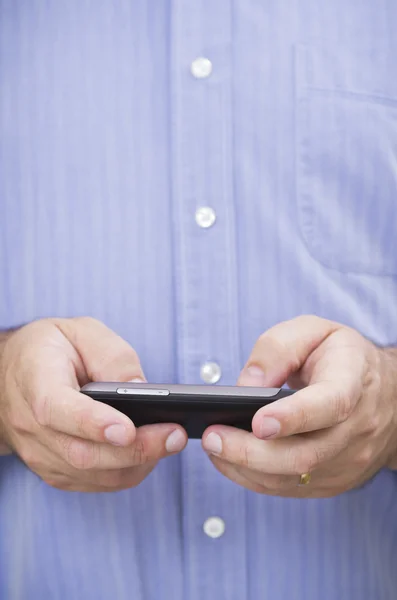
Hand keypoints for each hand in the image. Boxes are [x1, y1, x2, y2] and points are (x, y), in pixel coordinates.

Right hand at [0, 317, 186, 491]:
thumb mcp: (81, 331)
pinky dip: (125, 472)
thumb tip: (140, 386)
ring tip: (170, 441)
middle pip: (82, 452)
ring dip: (137, 464)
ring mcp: (40, 454)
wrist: (13, 375)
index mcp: (35, 382)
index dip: (93, 423)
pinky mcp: (54, 470)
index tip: (128, 428)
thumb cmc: (50, 348)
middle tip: (174, 435)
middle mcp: (31, 425)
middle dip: (135, 449)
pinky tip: (149, 452)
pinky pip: (93, 482)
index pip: (57, 410)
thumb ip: (111, 355)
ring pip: (91, 474)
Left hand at [202, 316, 396, 497]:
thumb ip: (277, 349)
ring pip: (293, 477)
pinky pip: (290, 488)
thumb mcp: (313, 331)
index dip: (294, 417)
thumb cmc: (341, 357)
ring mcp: (348, 460)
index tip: (258, 422)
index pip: (330, 405)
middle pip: (304, 454)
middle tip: (212, 437)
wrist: (386, 394)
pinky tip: (231, 459)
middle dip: (251, 452)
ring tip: (213, 446)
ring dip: (246, 468)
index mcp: (353, 382)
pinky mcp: (335, 480)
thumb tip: (245, 386)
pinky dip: (255, 478)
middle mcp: (356, 428)